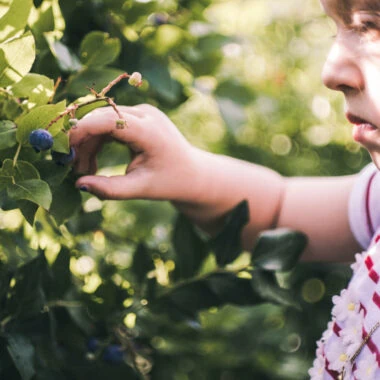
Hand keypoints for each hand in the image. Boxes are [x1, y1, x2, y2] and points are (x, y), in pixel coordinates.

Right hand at [69, 104, 201, 201]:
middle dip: (82, 141)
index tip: (66, 153)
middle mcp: (146, 114)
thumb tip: (79, 185)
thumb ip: (110, 189)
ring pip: (103, 120)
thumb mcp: (141, 189)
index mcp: (149, 131)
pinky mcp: (139, 117)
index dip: (81, 132)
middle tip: (74, 169)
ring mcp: (143, 113)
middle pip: (101, 118)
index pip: (107, 120)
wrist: (193, 174)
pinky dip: (99, 141)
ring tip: (85, 171)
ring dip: (89, 143)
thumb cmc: (170, 182)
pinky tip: (94, 162)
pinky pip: (110, 123)